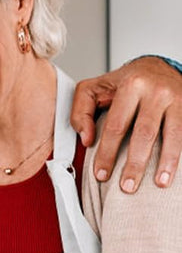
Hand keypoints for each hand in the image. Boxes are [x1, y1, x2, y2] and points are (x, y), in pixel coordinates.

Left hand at [71, 56, 181, 191]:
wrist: (158, 66)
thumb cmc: (124, 83)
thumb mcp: (94, 89)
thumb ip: (81, 112)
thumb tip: (87, 139)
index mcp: (132, 86)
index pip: (116, 126)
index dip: (107, 153)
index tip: (101, 175)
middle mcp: (157, 91)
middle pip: (145, 134)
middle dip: (135, 164)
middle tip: (127, 187)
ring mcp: (178, 98)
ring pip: (173, 134)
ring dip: (167, 161)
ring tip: (160, 183)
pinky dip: (181, 153)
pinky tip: (174, 170)